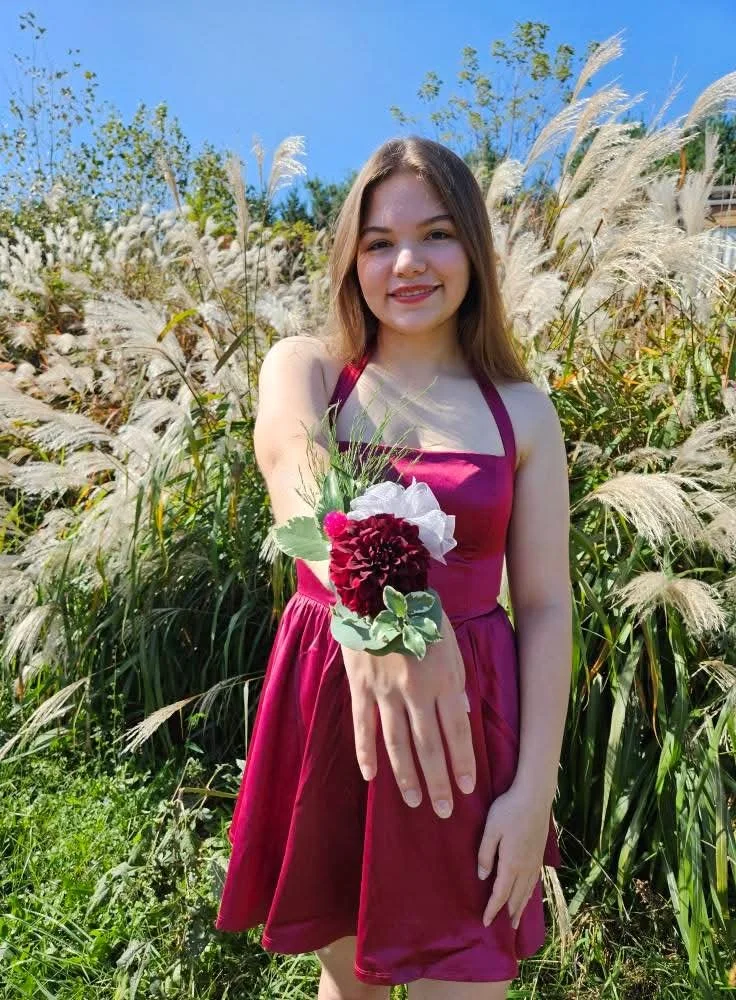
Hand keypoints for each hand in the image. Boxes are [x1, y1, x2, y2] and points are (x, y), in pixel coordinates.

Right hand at [340, 611, 475, 817]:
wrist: (379, 588)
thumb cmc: (421, 613)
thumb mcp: (451, 643)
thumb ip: (457, 681)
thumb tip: (462, 716)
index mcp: (444, 679)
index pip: (457, 731)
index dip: (463, 762)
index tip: (468, 788)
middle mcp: (416, 690)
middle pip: (429, 746)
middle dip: (439, 782)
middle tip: (445, 811)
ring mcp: (385, 691)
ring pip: (397, 744)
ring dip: (406, 777)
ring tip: (415, 802)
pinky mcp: (361, 686)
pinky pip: (363, 726)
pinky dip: (366, 753)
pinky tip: (371, 777)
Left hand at [477, 783, 550, 928]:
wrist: (535, 796)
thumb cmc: (509, 809)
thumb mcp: (491, 829)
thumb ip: (485, 853)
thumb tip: (482, 876)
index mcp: (511, 863)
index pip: (501, 893)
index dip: (493, 909)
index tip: (486, 922)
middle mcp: (525, 866)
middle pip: (516, 896)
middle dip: (509, 913)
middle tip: (504, 929)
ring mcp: (535, 860)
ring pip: (527, 890)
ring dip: (521, 906)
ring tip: (516, 919)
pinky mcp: (540, 853)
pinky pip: (534, 881)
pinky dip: (529, 893)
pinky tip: (527, 893)